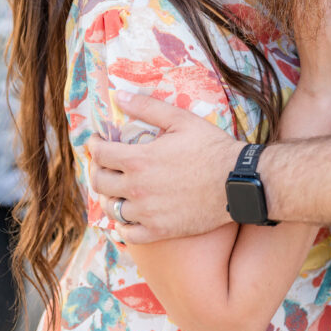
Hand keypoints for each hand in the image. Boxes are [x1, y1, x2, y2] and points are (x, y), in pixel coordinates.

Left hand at [89, 92, 240, 243]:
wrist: (236, 182)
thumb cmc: (210, 147)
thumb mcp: (180, 119)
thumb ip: (147, 107)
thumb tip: (119, 96)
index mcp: (139, 160)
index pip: (100, 154)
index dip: (94, 145)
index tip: (96, 140)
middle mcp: (137, 189)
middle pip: (100, 182)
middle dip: (97, 169)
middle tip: (103, 162)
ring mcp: (147, 213)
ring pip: (111, 208)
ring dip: (108, 196)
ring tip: (115, 187)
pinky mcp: (159, 231)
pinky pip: (128, 234)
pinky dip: (121, 225)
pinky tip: (125, 216)